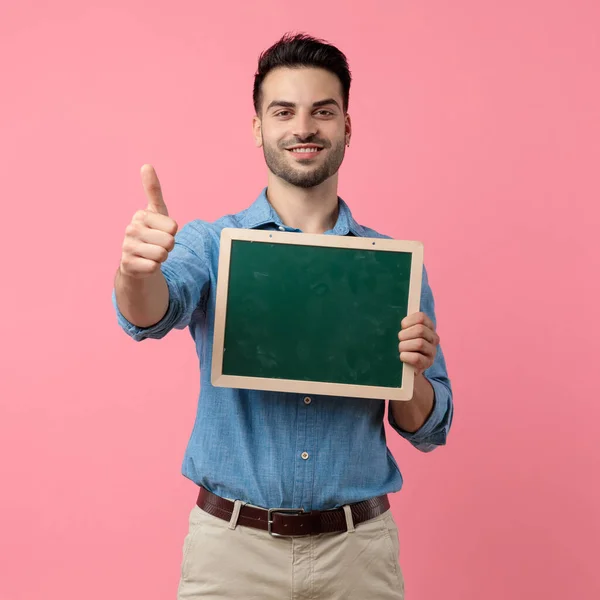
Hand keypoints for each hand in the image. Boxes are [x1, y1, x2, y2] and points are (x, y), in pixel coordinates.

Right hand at [119, 164, 178, 278]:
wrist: (137, 261)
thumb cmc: (151, 234)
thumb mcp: (156, 212)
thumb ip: (153, 190)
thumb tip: (146, 165)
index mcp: (140, 215)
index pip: (174, 227)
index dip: (172, 233)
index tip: (162, 233)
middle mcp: (131, 229)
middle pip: (169, 242)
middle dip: (168, 247)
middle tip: (157, 245)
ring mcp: (127, 247)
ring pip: (162, 255)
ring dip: (162, 258)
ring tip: (152, 254)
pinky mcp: (127, 265)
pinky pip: (154, 268)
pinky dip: (154, 268)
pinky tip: (145, 264)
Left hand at [398, 312, 439, 375]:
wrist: (408, 366)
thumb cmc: (405, 346)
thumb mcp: (405, 332)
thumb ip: (405, 324)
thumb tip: (395, 315)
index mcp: (429, 327)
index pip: (421, 317)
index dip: (408, 321)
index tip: (402, 327)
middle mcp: (434, 338)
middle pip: (420, 330)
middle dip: (405, 335)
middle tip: (400, 340)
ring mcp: (432, 351)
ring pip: (419, 343)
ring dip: (405, 346)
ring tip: (401, 350)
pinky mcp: (428, 363)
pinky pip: (417, 358)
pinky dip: (406, 357)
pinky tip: (403, 357)